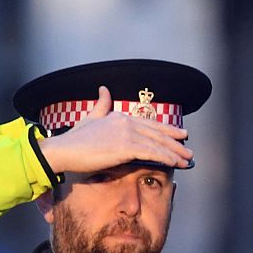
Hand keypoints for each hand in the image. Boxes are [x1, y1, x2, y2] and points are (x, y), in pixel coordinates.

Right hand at [38, 86, 193, 172]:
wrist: (63, 150)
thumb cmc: (75, 140)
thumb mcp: (90, 118)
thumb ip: (101, 105)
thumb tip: (104, 89)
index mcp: (120, 116)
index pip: (149, 123)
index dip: (167, 129)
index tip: (181, 134)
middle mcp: (126, 122)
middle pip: (158, 133)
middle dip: (175, 142)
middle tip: (189, 150)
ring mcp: (126, 133)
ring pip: (158, 143)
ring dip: (175, 152)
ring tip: (188, 160)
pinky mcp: (125, 146)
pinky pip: (152, 152)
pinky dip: (166, 157)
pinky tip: (176, 163)